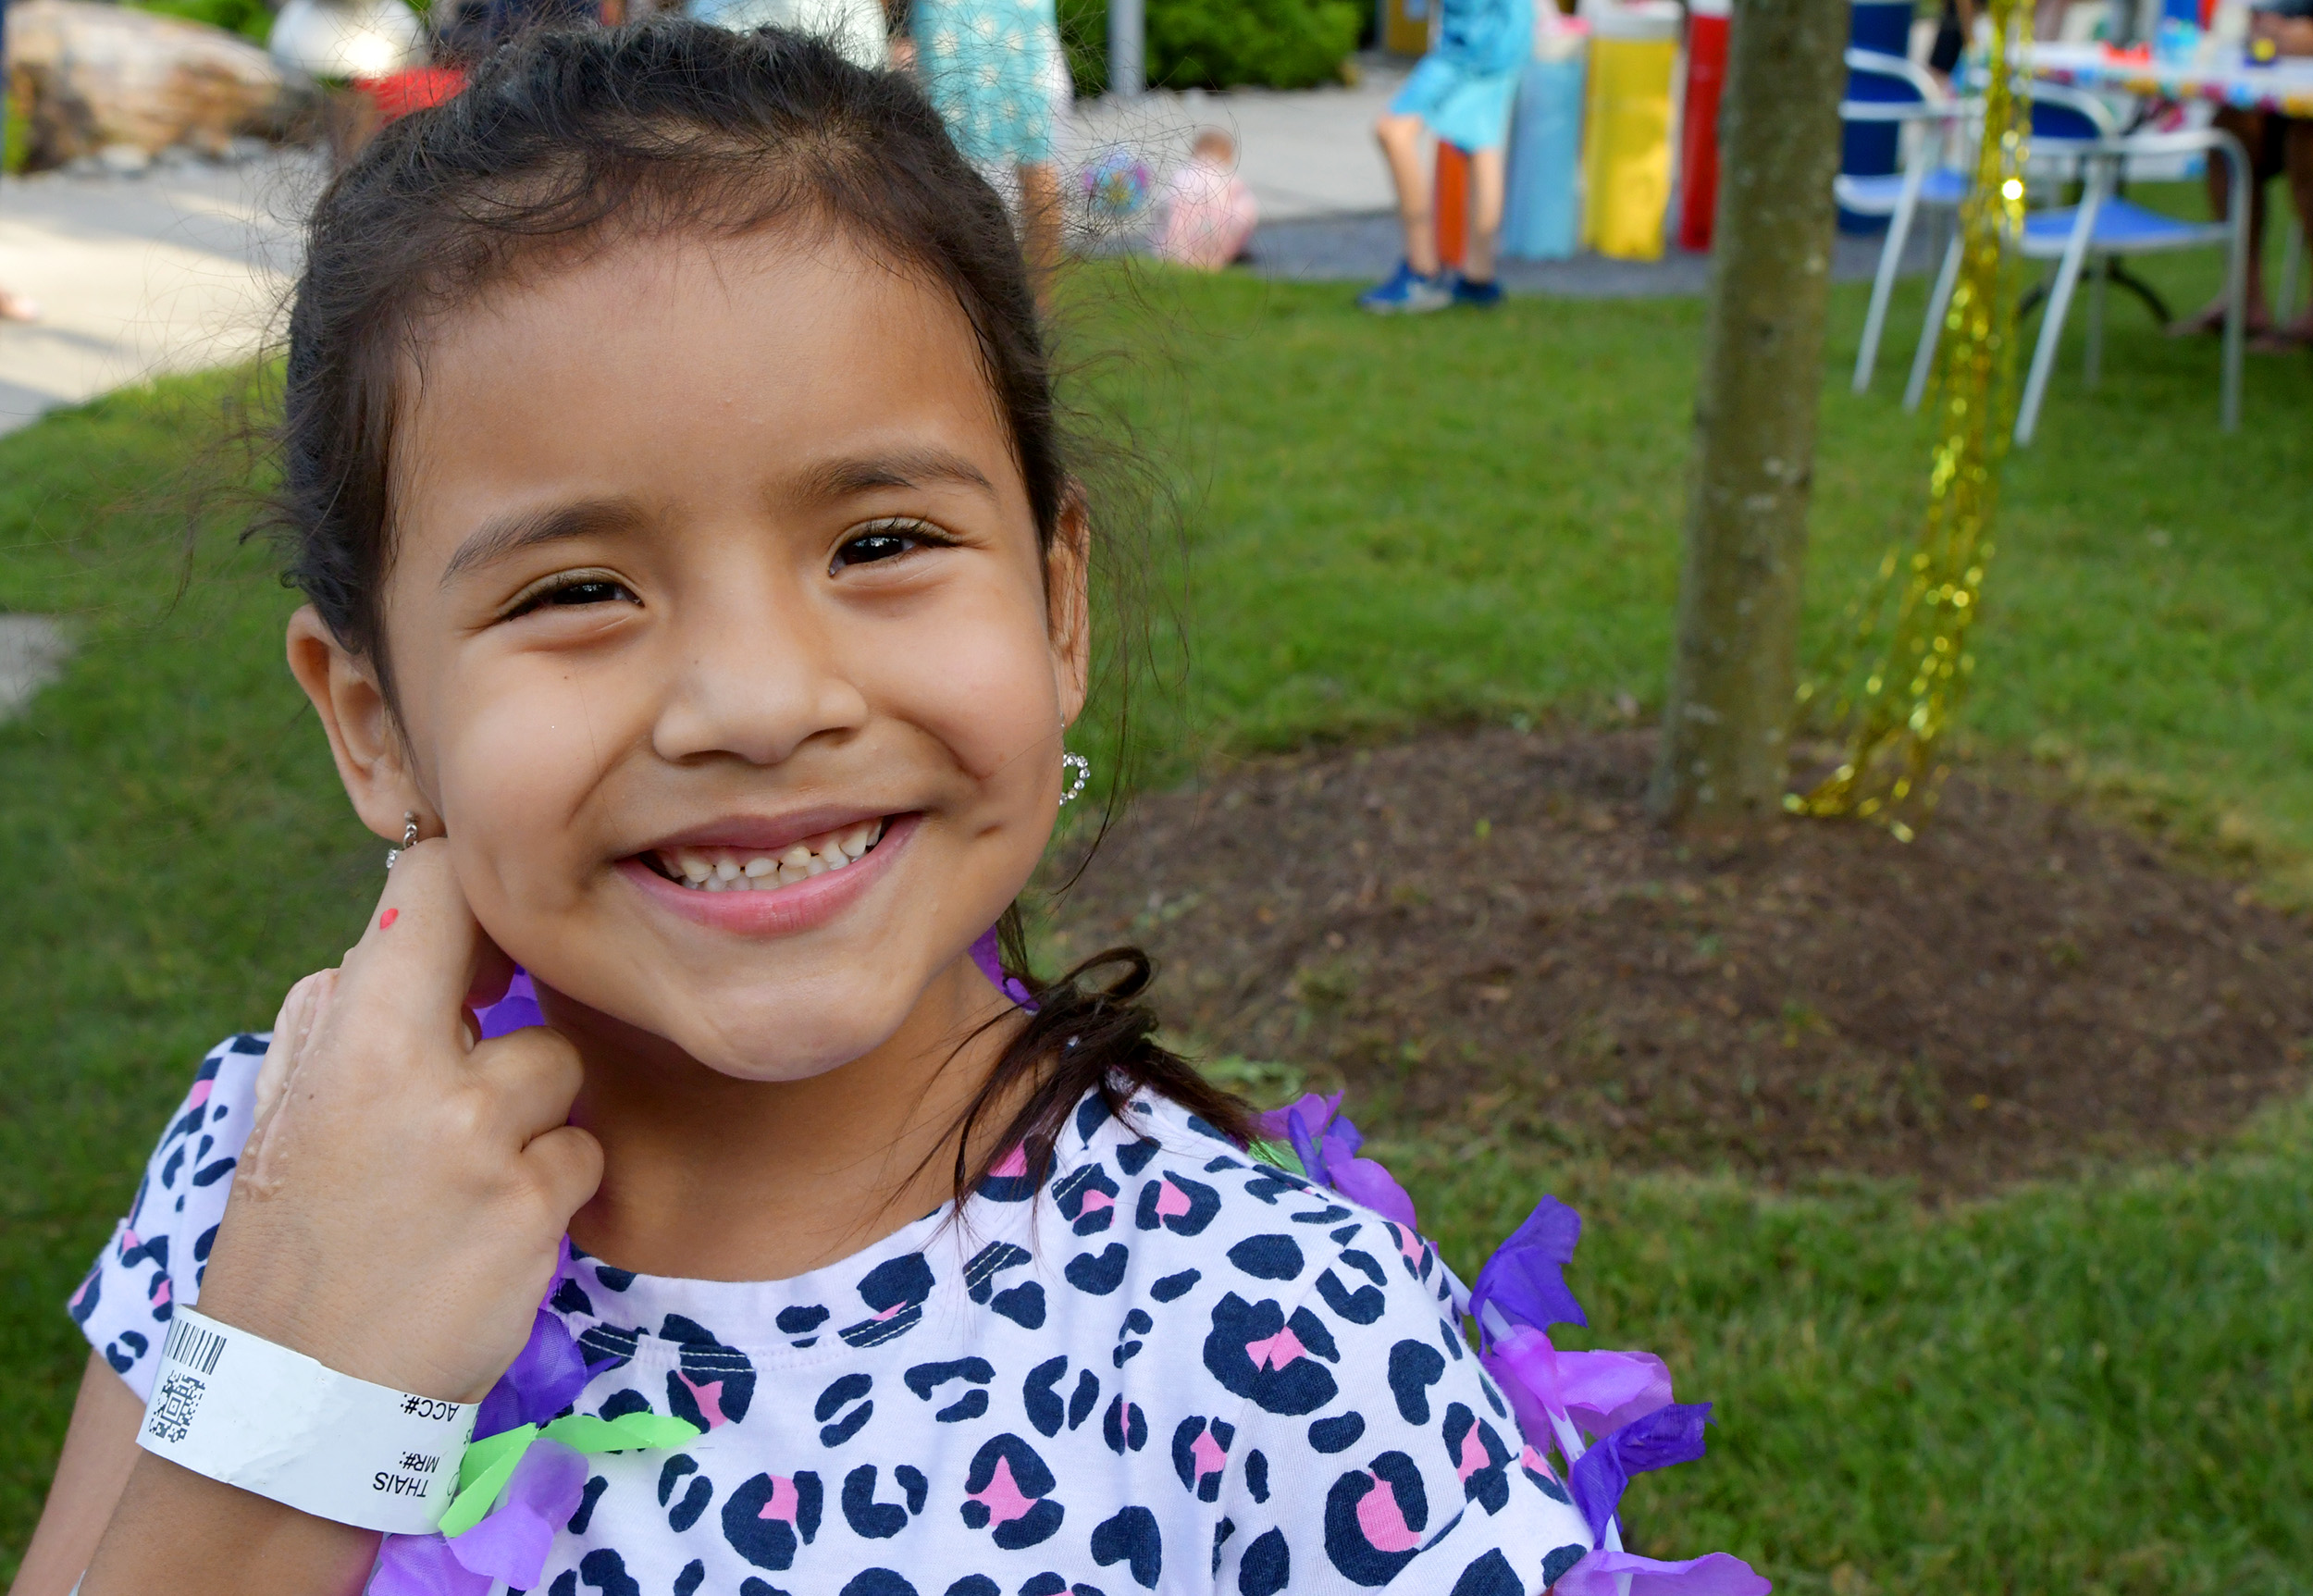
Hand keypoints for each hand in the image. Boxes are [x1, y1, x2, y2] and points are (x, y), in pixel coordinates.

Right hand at [195, 842, 602, 1401]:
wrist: (302, 1392)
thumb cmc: (293, 1238)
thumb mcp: (283, 1109)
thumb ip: (342, 1012)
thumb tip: (406, 931)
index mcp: (354, 1039)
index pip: (434, 888)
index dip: (467, 894)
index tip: (472, 943)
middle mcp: (429, 1080)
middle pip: (528, 975)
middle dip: (506, 1008)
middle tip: (470, 1063)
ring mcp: (491, 1147)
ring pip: (559, 1070)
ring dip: (530, 1113)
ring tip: (462, 1174)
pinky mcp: (538, 1212)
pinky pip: (580, 1151)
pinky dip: (549, 1183)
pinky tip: (489, 1226)